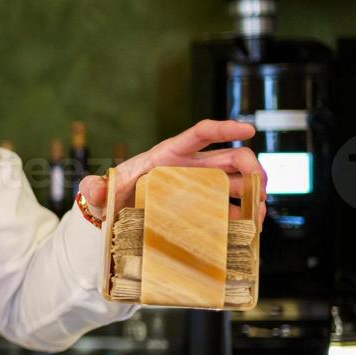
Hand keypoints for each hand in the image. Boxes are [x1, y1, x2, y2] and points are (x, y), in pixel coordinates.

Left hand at [77, 119, 267, 224]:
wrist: (113, 218)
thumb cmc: (110, 198)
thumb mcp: (99, 192)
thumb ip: (95, 188)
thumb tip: (94, 191)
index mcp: (167, 155)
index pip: (200, 134)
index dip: (225, 128)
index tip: (248, 128)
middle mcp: (189, 167)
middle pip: (230, 157)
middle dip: (252, 166)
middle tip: (261, 187)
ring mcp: (199, 186)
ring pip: (236, 181)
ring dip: (253, 193)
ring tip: (259, 212)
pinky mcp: (202, 206)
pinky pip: (230, 206)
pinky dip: (243, 213)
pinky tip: (250, 226)